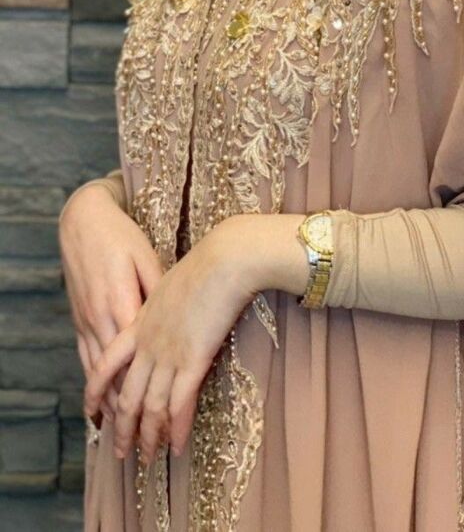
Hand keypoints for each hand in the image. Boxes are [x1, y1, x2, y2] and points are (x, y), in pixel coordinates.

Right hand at [59, 183, 163, 429]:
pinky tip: (98, 409)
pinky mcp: (80, 320)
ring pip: (100, 375)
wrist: (83, 221)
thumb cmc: (121, 237)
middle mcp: (102, 319)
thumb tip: (180, 317)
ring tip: (122, 439)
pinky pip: (87, 362)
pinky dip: (95, 388)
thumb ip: (161, 291)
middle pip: (119, 377)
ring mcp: (88, 322)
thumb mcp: (146, 258)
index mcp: (123, 304)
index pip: (141, 359)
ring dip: (111, 409)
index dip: (154, 388)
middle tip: (145, 446)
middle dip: (131, 413)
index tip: (170, 415)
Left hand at [83, 215, 256, 465]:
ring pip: (150, 406)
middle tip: (121, 453)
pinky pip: (179, 404)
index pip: (105, 364)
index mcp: (139, 322)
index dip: (96, 391)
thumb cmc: (206, 264)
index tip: (91, 411)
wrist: (224, 259)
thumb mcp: (170, 283)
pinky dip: (176, 429)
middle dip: (123, 428)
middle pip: (127, 394)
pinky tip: (177, 446)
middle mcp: (148, 342)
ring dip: (148, 436)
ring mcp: (168, 352)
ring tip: (147, 459)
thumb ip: (161, 305)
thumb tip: (162, 314)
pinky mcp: (193, 359)